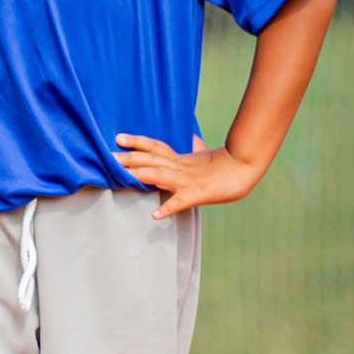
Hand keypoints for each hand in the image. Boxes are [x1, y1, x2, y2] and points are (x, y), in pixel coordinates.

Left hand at [115, 133, 261, 216]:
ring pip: (159, 175)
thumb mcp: (206, 153)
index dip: (136, 141)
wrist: (245, 167)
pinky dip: (167, 208)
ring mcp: (187, 180)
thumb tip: (192, 139)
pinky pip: (180, 202)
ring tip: (121, 176)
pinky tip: (155, 216)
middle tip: (108, 156)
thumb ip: (195, 148)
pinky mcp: (197, 194)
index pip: (154, 146)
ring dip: (139, 175)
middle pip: (150, 159)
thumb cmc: (226, 163)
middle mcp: (179, 167)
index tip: (118, 137)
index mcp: (180, 158)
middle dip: (129, 158)